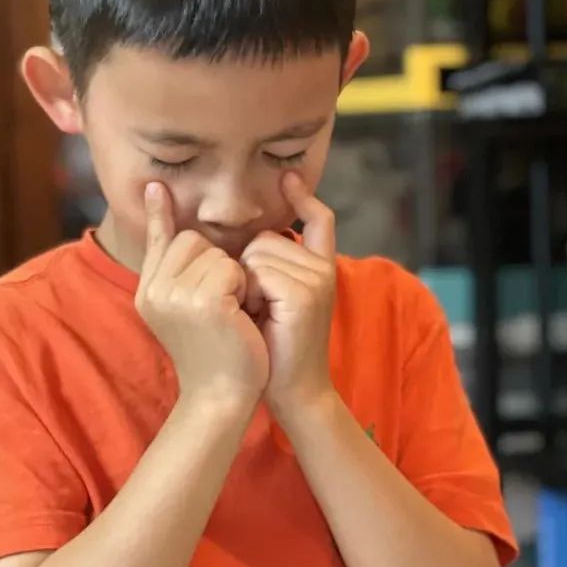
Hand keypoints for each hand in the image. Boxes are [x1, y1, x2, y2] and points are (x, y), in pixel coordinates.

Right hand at [136, 183, 269, 409]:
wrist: (221, 398)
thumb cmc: (216, 354)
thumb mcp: (189, 309)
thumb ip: (181, 271)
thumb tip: (181, 240)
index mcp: (147, 292)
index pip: (158, 241)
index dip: (160, 215)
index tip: (156, 186)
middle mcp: (153, 291)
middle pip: (192, 240)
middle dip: (218, 263)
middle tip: (223, 304)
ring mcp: (175, 295)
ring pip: (215, 253)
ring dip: (233, 278)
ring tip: (230, 314)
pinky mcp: (203, 301)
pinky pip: (232, 268)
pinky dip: (243, 288)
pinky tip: (238, 316)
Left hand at [240, 173, 337, 418]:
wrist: (293, 391)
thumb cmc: (275, 349)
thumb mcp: (273, 301)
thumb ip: (269, 268)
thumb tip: (246, 241)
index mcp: (320, 268)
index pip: (319, 219)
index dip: (303, 197)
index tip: (287, 176)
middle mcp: (324, 268)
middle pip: (265, 238)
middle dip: (246, 269)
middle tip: (256, 309)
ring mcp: (317, 279)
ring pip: (257, 252)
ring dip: (243, 283)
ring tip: (257, 315)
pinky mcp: (305, 294)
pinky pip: (257, 271)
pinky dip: (247, 293)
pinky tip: (256, 317)